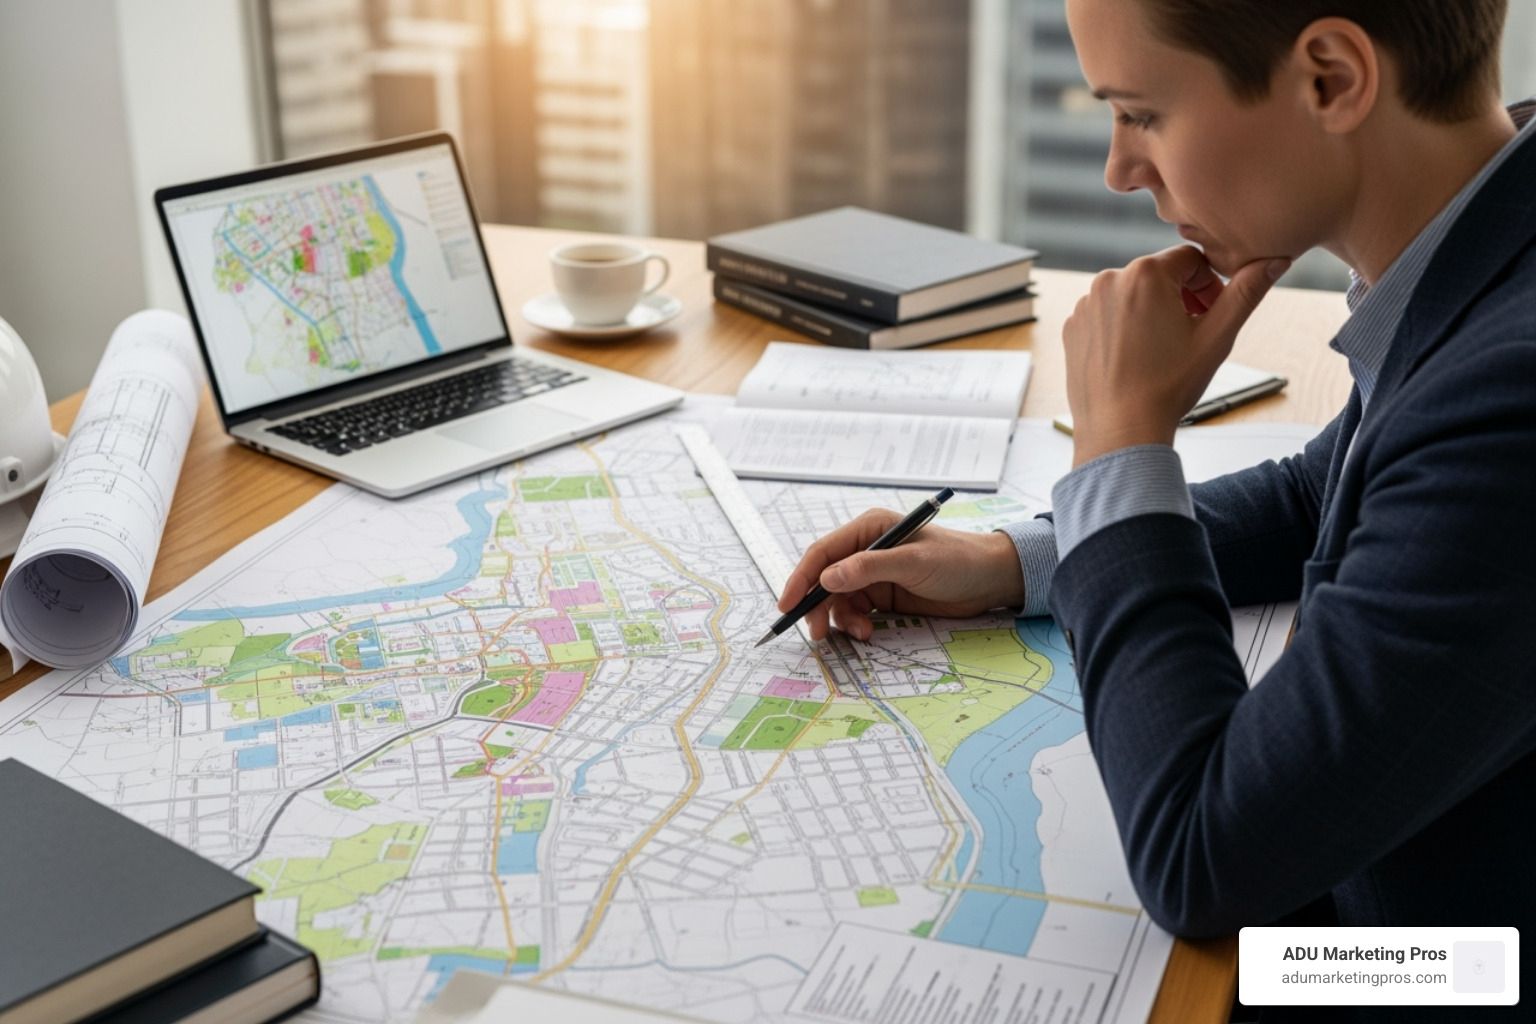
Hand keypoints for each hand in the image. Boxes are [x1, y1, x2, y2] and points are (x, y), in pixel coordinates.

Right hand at [778, 509, 1024, 640]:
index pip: (823, 552)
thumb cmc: (957, 561)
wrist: (990, 580)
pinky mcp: (883, 596)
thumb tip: (828, 577)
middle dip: (818, 605)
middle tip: (816, 632)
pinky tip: (867, 632)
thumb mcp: (914, 563)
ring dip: (841, 619)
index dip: (801, 577)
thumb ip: (870, 568)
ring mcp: (873, 574)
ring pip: (838, 599)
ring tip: (859, 633)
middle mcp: (866, 549)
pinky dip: (855, 624)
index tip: (788, 604)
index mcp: (869, 528)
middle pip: (825, 579)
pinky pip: (855, 611)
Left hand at [1063, 246, 1289, 466]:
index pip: (1190, 259)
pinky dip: (1123, 327)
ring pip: (1131, 295)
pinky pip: (1106, 315)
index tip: (1212, 314)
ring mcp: (1086, 305)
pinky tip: (1136, 357)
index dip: (1209, 285)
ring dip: (1152, 312)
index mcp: (1145, 273)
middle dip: (1181, 298)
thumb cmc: (1167, 386)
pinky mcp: (1073, 327)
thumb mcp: (1217, 336)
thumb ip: (1247, 293)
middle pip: (1159, 276)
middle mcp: (1108, 281)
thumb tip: (1274, 261)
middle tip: (1192, 334)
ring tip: (1163, 349)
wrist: (1121, 429)